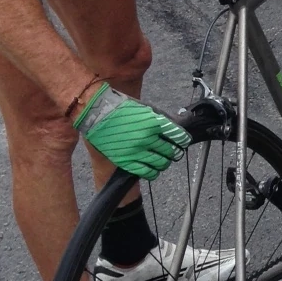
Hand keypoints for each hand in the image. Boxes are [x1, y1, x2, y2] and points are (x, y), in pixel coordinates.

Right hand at [74, 83, 190, 179]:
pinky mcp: (125, 161)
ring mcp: (136, 151)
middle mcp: (147, 138)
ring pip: (161, 163)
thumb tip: (177, 129)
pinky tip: (154, 169)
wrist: (97, 113)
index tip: (184, 141)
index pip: (178, 136)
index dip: (184, 140)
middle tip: (175, 150)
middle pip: (171, 151)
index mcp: (154, 123)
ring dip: (165, 162)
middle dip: (175, 151)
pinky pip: (146, 172)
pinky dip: (153, 172)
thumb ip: (162, 119)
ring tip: (164, 159)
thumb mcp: (146, 108)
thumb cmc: (122, 108)